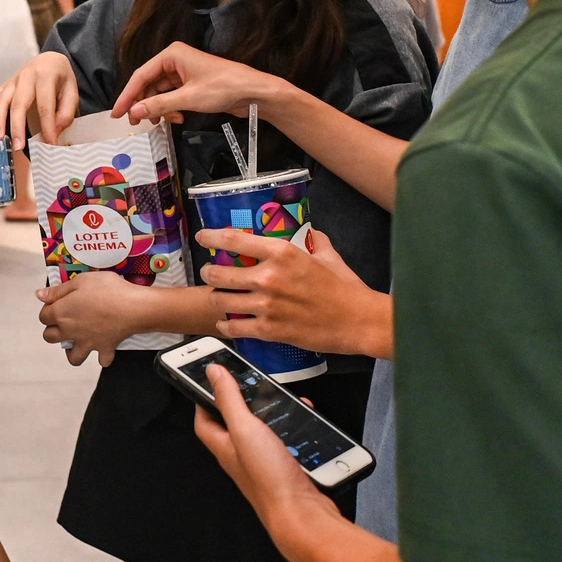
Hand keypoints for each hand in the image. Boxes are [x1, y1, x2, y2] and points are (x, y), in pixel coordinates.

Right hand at [0, 51, 80, 150]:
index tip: (49, 143)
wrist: (50, 60)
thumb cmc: (61, 77)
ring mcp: (14, 80)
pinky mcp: (6, 85)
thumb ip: (66, 112)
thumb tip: (55, 131)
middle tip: (18, 146)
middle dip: (17, 127)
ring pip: (1, 100)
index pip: (45, 106)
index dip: (47, 127)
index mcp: (46, 76)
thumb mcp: (72, 91)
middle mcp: (27, 76)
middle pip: (19, 104)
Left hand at [35, 269, 154, 366]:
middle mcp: (71, 331)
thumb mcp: (80, 281)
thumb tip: (39, 295)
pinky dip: (102, 357)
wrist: (133, 306)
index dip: (48, 308)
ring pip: (73, 357)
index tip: (58, 302)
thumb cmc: (107, 289)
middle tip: (64, 320)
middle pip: (50, 337)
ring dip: (73, 351)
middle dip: (53, 330)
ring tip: (78, 340)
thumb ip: (58, 291)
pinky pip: (102, 360)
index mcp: (61, 313)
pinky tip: (104, 346)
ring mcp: (87, 343)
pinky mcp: (105, 348)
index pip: (43, 316)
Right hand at [113, 40, 284, 124]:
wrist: (254, 92)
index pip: (140, 76)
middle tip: (135, 122)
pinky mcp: (191, 84)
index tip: (117, 113)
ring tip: (161, 122)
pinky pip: (171, 97)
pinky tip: (178, 118)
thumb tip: (135, 112)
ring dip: (158, 109)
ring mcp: (184, 73)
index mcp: (172, 55)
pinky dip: (171, 109)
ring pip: (159, 93)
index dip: (127, 96)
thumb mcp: (188, 98)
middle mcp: (175, 61)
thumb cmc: (225, 86)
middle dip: (143, 104)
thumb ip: (159, 105)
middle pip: (148, 84)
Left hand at [193, 363, 345, 559]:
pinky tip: (307, 423)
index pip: (204, 419)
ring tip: (285, 399)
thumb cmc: (269, 479)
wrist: (303, 515)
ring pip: (266, 431)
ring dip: (276, 414)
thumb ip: (229, 399)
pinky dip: (297, 429)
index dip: (204, 397)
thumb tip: (213, 372)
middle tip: (254, 384)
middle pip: (237, 423)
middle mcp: (242, 456)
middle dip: (246, 402)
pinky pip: (289, 442)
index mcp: (225, 446)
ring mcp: (265, 463)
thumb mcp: (245, 429)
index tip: (210, 380)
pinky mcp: (288, 468)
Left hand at [198, 227, 392, 358]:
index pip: (233, 240)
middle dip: (209, 272)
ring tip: (219, 297)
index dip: (211, 237)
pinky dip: (226, 325)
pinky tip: (227, 323)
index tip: (202, 237)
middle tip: (210, 273)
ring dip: (216, 298)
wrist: (359, 321)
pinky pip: (234, 327)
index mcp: (282, 253)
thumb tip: (309, 232)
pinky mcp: (269, 330)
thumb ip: (313, 241)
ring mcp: (266, 305)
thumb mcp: (327, 256)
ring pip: (220, 300)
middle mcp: (269, 277)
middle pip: (218, 273)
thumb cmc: (345, 289)